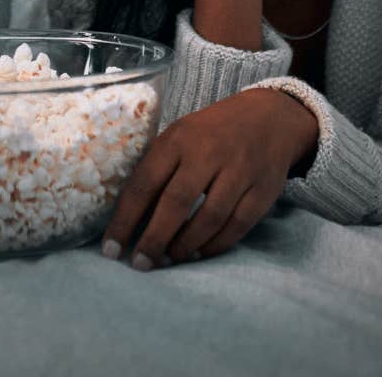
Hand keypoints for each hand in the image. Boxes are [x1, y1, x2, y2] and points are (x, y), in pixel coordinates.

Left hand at [102, 88, 317, 268]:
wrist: (270, 117)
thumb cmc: (211, 133)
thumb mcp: (179, 137)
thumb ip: (157, 170)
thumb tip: (128, 220)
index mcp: (179, 138)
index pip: (144, 183)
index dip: (125, 220)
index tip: (111, 249)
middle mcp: (209, 153)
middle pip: (176, 204)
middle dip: (154, 240)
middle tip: (140, 264)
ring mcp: (240, 171)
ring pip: (209, 219)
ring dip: (185, 246)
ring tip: (168, 259)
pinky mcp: (263, 189)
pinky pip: (236, 226)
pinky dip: (214, 245)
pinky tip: (198, 253)